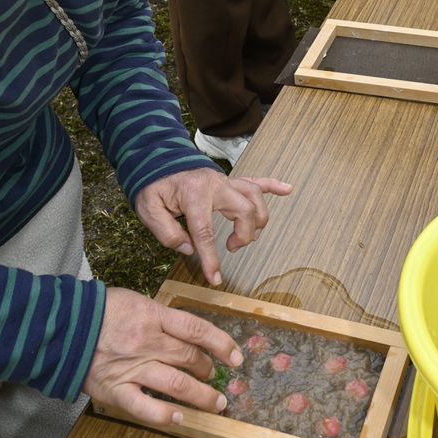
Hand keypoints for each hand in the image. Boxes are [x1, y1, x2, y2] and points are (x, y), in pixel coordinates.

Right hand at [83, 286, 243, 427]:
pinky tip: (181, 419)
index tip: (236, 356)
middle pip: (191, 358)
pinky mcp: (115, 390)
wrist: (60, 326)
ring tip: (215, 403)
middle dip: (210, 371)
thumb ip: (160, 316)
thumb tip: (188, 332)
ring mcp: (132, 368)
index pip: (197, 330)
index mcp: (152, 316)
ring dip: (201, 396)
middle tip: (217, 378)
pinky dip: (165, 415)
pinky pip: (145, 407)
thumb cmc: (98, 311)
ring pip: (177, 384)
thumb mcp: (135, 300)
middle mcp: (147, 342)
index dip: (222, 344)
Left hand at [135, 167, 290, 284]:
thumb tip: (190, 249)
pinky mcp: (230, 181)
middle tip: (230, 247)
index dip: (211, 258)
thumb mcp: (149, 209)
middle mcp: (216, 186)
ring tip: (245, 234)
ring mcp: (226, 181)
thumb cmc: (154, 186)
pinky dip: (273, 185)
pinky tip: (288, 189)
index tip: (215, 279)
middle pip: (244, 211)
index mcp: (194, 195)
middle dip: (243, 235)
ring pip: (254, 198)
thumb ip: (167, 232)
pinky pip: (256, 180)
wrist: (158, 159)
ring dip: (257, 219)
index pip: (206, 232)